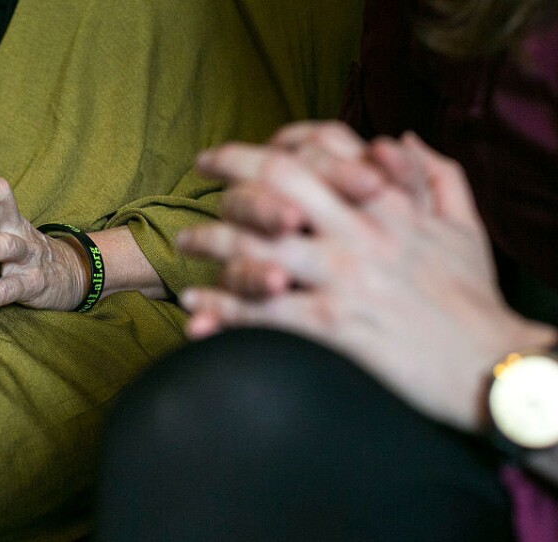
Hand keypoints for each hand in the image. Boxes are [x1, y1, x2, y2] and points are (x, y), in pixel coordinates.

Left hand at [180, 134, 555, 431]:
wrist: (488, 365)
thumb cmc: (474, 298)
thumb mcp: (465, 227)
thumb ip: (435, 175)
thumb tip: (399, 137)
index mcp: (387, 206)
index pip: (317, 155)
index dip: (269, 145)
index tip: (236, 151)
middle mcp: (359, 233)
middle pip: (276, 188)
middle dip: (228, 178)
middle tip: (197, 181)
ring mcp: (343, 279)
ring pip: (257, 246)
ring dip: (211, 242)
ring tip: (186, 244)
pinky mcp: (332, 327)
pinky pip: (261, 312)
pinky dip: (221, 307)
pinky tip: (197, 306)